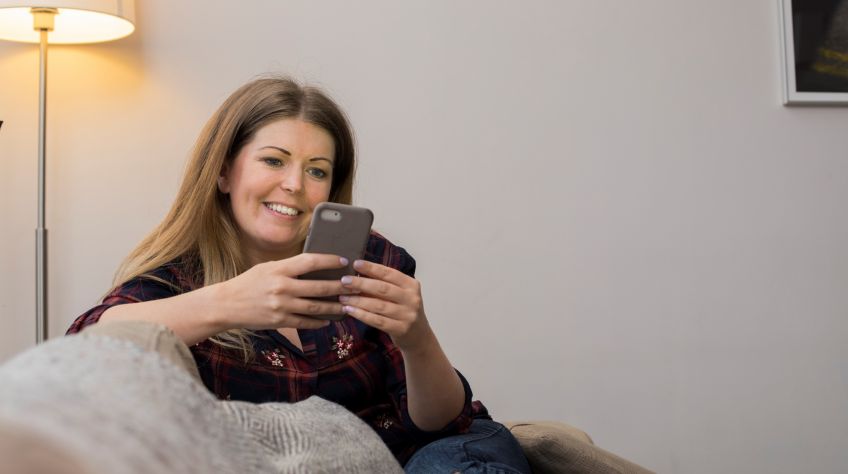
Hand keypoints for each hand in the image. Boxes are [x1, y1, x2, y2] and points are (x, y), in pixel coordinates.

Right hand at [217, 253, 353, 330]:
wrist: (226, 305)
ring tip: (348, 304)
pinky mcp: (280, 321)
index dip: (329, 261)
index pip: (310, 261)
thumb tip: (315, 266)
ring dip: (335, 306)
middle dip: (340, 286)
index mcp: (279, 270)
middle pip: (318, 287)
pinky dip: (319, 321)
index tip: (344, 261)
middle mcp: (282, 288)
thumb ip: (289, 268)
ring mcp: (281, 306)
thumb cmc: (248, 283)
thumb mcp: (267, 268)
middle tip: (355, 285)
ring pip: (316, 307)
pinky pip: (305, 322)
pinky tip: (329, 319)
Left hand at [338, 259, 432, 351]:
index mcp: (411, 285)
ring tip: (342, 297)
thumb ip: (384, 285)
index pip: (389, 273)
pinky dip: (361, 315)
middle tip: (344, 280)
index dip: (372, 268)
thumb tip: (357, 275)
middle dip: (361, 283)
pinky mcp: (400, 329)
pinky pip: (377, 321)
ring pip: (378, 305)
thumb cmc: (403, 310)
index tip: (356, 263)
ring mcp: (407, 315)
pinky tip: (349, 311)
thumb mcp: (400, 295)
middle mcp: (411, 298)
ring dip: (358, 301)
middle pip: (383, 288)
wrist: (419, 337)